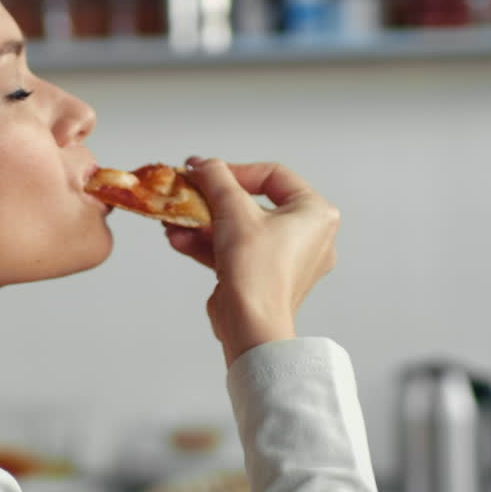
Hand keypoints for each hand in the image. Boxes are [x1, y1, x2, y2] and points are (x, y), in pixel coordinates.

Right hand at [165, 158, 339, 366]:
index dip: (235, 170)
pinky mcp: (265, 278)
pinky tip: (179, 238)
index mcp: (316, 214)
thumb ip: (216, 179)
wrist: (251, 327)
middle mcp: (309, 236)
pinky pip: (237, 251)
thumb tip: (203, 163)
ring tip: (175, 219)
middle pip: (252, 204)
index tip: (206, 173)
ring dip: (203, 223)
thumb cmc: (257, 270)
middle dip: (212, 201)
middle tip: (189, 193)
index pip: (273, 176)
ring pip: (240, 229)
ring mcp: (287, 259)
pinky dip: (210, 244)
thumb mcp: (232, 210)